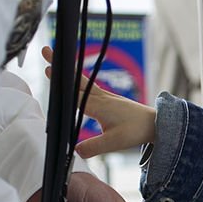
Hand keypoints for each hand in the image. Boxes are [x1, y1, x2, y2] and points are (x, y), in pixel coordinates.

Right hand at [42, 46, 156, 157]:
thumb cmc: (136, 131)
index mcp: (98, 105)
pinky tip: (76, 81)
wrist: (156, 124)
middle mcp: (100, 97)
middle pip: (76, 80)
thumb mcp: (114, 142)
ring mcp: (106, 96)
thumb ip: (93, 147)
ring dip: (68, 72)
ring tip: (55, 62)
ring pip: (83, 81)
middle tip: (46, 51)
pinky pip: (90, 86)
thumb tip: (75, 151)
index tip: (47, 71)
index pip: (74, 93)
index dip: (60, 84)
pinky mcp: (110, 99)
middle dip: (61, 66)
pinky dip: (79, 81)